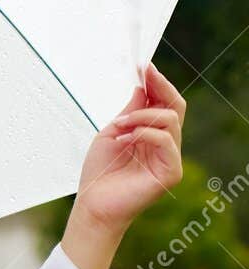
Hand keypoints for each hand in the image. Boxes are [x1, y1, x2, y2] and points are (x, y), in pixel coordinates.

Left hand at [74, 60, 184, 232]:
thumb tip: (141, 86)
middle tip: (144, 72)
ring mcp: (170, 158)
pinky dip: (144, 133)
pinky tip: (125, 138)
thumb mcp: (112, 133)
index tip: (144, 65)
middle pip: (175, 107)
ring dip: (141, 115)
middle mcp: (165, 144)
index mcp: (152, 134)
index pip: (164, 103)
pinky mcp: (171, 172)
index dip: (157, 83)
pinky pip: (165, 141)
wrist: (93, 203)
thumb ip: (130, 112)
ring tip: (119, 125)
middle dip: (160, 86)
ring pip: (170, 120)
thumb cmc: (99, 172)